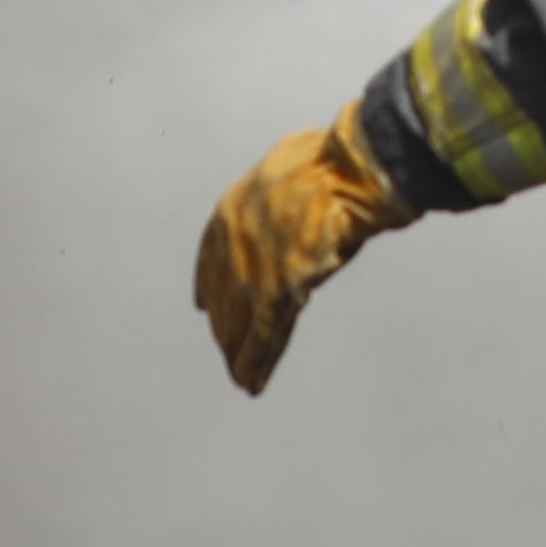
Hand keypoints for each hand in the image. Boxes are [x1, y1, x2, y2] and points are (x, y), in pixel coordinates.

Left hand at [193, 111, 409, 395]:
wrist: (340, 173)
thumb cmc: (326, 163)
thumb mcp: (285, 173)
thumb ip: (277, 200)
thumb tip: (290, 206)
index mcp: (230, 212)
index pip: (211, 258)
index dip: (209, 284)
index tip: (205, 305)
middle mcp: (231, 247)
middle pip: (223, 296)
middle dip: (225, 326)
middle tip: (226, 349)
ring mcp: (251, 272)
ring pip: (240, 324)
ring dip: (238, 353)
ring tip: (238, 378)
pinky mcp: (276, 295)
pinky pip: (263, 338)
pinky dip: (257, 362)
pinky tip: (250, 383)